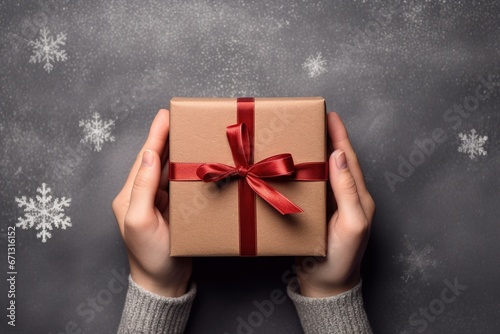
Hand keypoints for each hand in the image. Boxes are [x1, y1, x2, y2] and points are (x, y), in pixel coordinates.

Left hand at [112, 109, 191, 296]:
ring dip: (178, 151)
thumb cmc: (150, 256)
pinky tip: (195, 161)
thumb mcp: (141, 221)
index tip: (166, 114)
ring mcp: (159, 202)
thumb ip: (143, 187)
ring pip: (169, 170)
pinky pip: (179, 184)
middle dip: (167, 137)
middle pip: (157, 159)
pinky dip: (187, 170)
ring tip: (189, 133)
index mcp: (131, 195)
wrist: (164, 282)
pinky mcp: (173, 210)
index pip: (145, 158)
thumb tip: (151, 154)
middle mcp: (144, 195)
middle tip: (181, 117)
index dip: (156, 135)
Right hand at [295, 112, 374, 296]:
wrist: (326, 284)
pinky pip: (310, 187)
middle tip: (313, 120)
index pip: (348, 159)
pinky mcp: (315, 213)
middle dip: (327, 138)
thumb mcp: (351, 223)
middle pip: (336, 161)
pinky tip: (293, 168)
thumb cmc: (343, 257)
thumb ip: (348, 190)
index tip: (331, 115)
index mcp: (358, 196)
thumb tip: (338, 156)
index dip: (340, 136)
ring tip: (302, 136)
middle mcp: (345, 197)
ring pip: (322, 172)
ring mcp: (330, 205)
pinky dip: (302, 173)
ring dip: (314, 153)